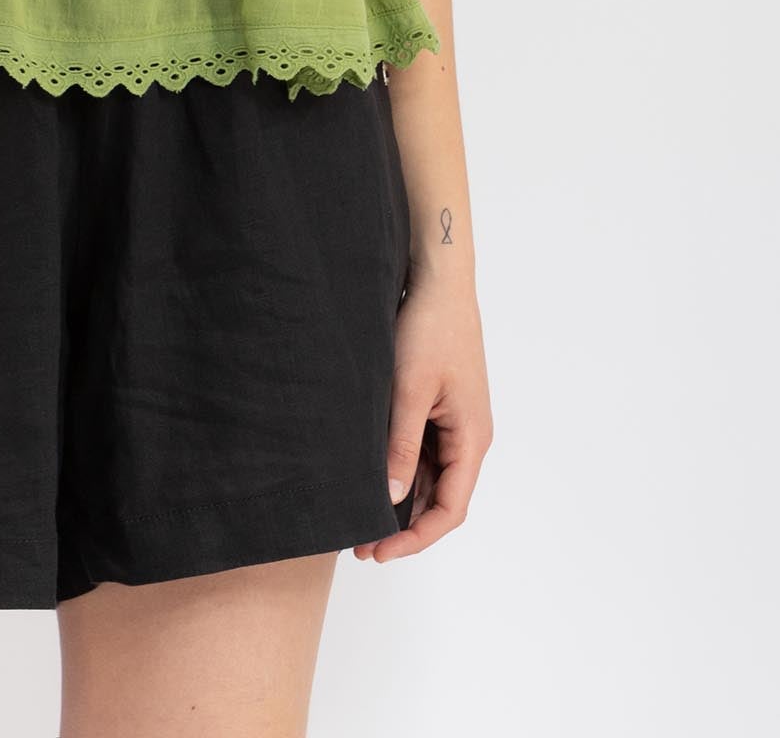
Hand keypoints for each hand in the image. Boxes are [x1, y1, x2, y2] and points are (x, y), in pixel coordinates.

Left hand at [352, 267, 491, 561]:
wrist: (437, 280)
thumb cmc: (428, 328)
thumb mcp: (408, 390)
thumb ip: (401, 445)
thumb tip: (391, 496)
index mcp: (472, 438)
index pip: (450, 509)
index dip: (416, 538)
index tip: (379, 552)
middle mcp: (469, 436)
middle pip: (441, 499)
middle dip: (404, 525)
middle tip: (360, 543)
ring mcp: (455, 421)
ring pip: (431, 477)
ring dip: (401, 499)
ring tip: (360, 514)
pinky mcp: (440, 406)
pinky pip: (423, 450)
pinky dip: (401, 469)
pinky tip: (371, 475)